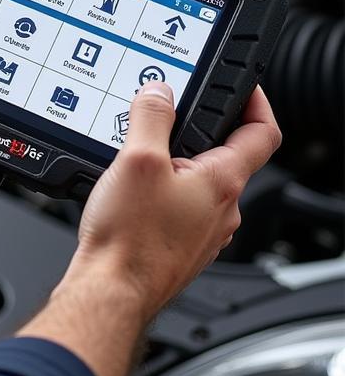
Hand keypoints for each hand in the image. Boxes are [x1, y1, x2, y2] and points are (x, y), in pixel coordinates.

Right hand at [73, 82, 281, 318]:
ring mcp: (203, 231)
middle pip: (226, 155)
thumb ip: (151, 118)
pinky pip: (180, 206)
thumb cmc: (130, 239)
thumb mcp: (136, 160)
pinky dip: (161, 190)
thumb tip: (159, 92)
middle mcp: (222, 209)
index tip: (241, 85)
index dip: (255, 101)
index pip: (262, 132)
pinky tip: (131, 192)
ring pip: (199, 183)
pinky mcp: (181, 245)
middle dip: (198, 130)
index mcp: (222, 182)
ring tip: (139, 154)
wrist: (112, 290)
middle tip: (167, 114)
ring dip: (176, 163)